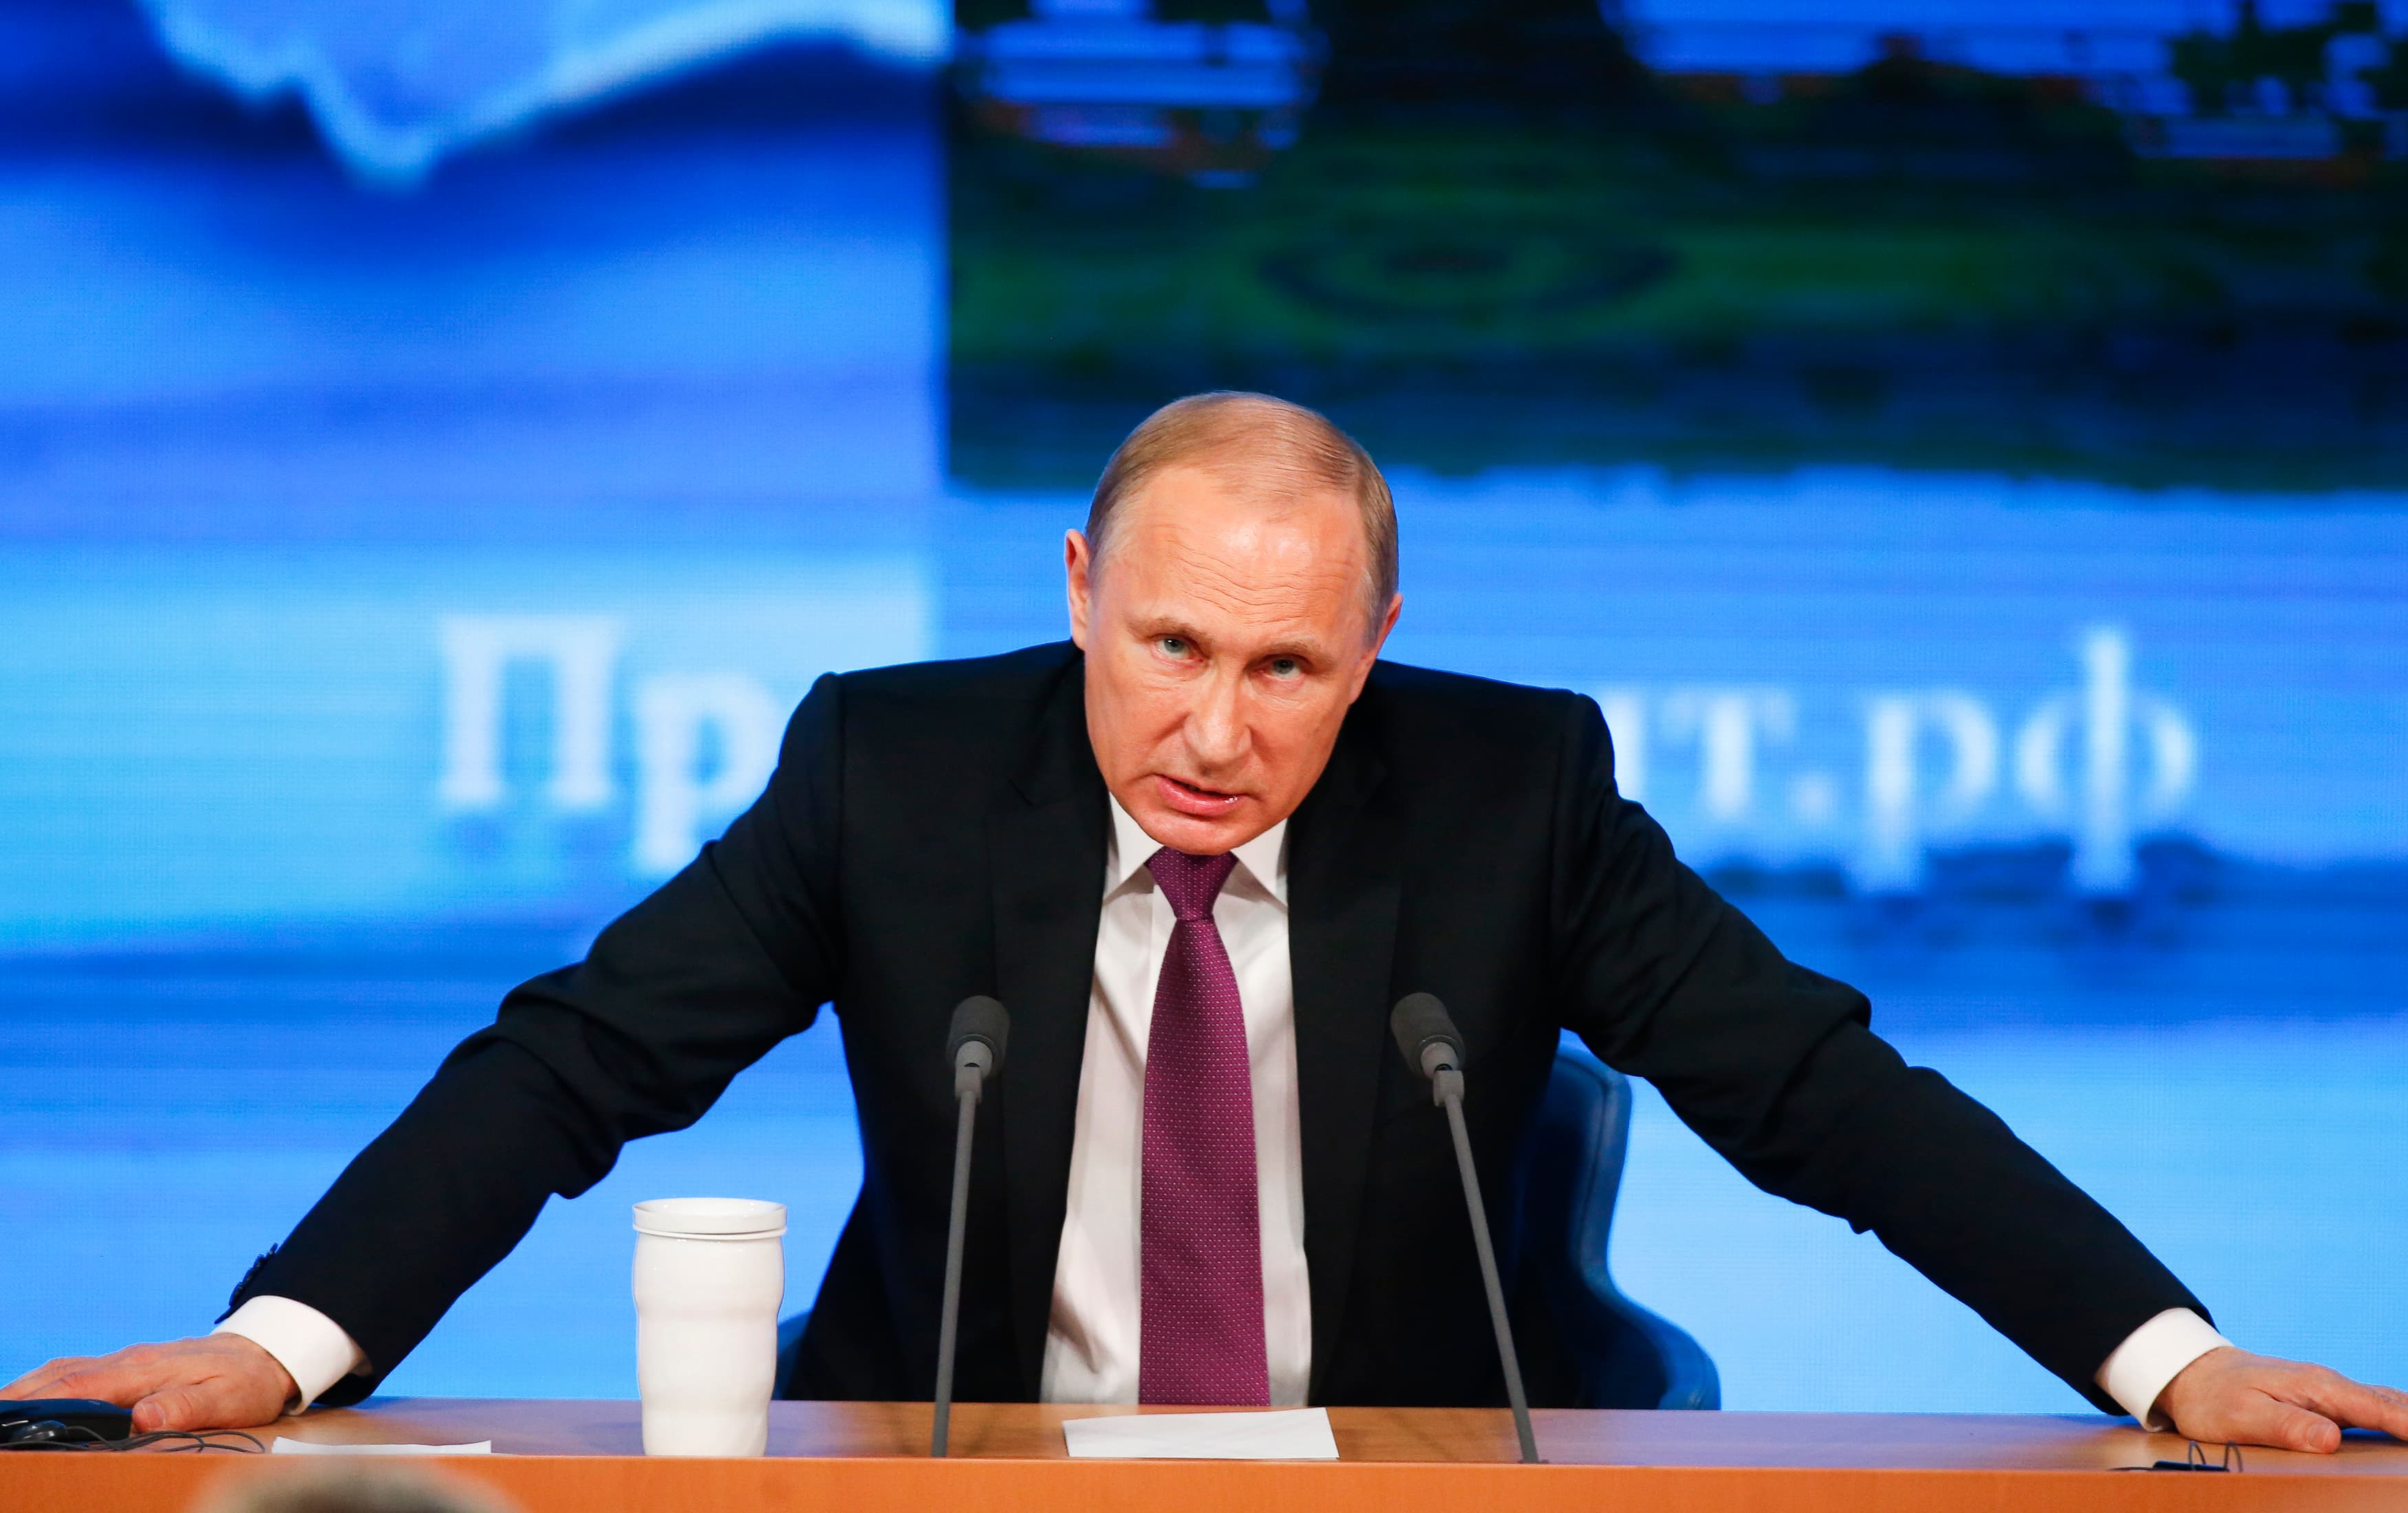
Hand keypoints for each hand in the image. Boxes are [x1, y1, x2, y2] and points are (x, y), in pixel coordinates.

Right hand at [2, 1334, 296, 1430]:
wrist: (267, 1351)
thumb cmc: (248, 1380)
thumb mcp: (228, 1398)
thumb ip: (186, 1406)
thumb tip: (143, 1418)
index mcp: (146, 1370)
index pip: (81, 1388)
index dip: (39, 1404)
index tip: (8, 1421)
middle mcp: (128, 1360)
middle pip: (60, 1377)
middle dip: (18, 1398)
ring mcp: (126, 1360)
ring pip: (64, 1370)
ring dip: (26, 1389)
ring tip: (1, 1411)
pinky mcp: (129, 1365)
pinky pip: (77, 1371)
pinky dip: (47, 1383)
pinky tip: (31, 1398)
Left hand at [2157, 1346, 2407, 1452]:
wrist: (2192, 1373)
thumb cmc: (2213, 1397)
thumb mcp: (2242, 1416)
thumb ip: (2287, 1426)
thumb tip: (2331, 1438)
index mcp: (2316, 1387)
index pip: (2378, 1408)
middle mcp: (2328, 1385)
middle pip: (2389, 1403)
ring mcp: (2326, 1392)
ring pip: (2382, 1405)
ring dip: (2406, 1420)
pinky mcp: (2321, 1401)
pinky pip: (2367, 1410)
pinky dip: (2392, 1420)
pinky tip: (2401, 1434)